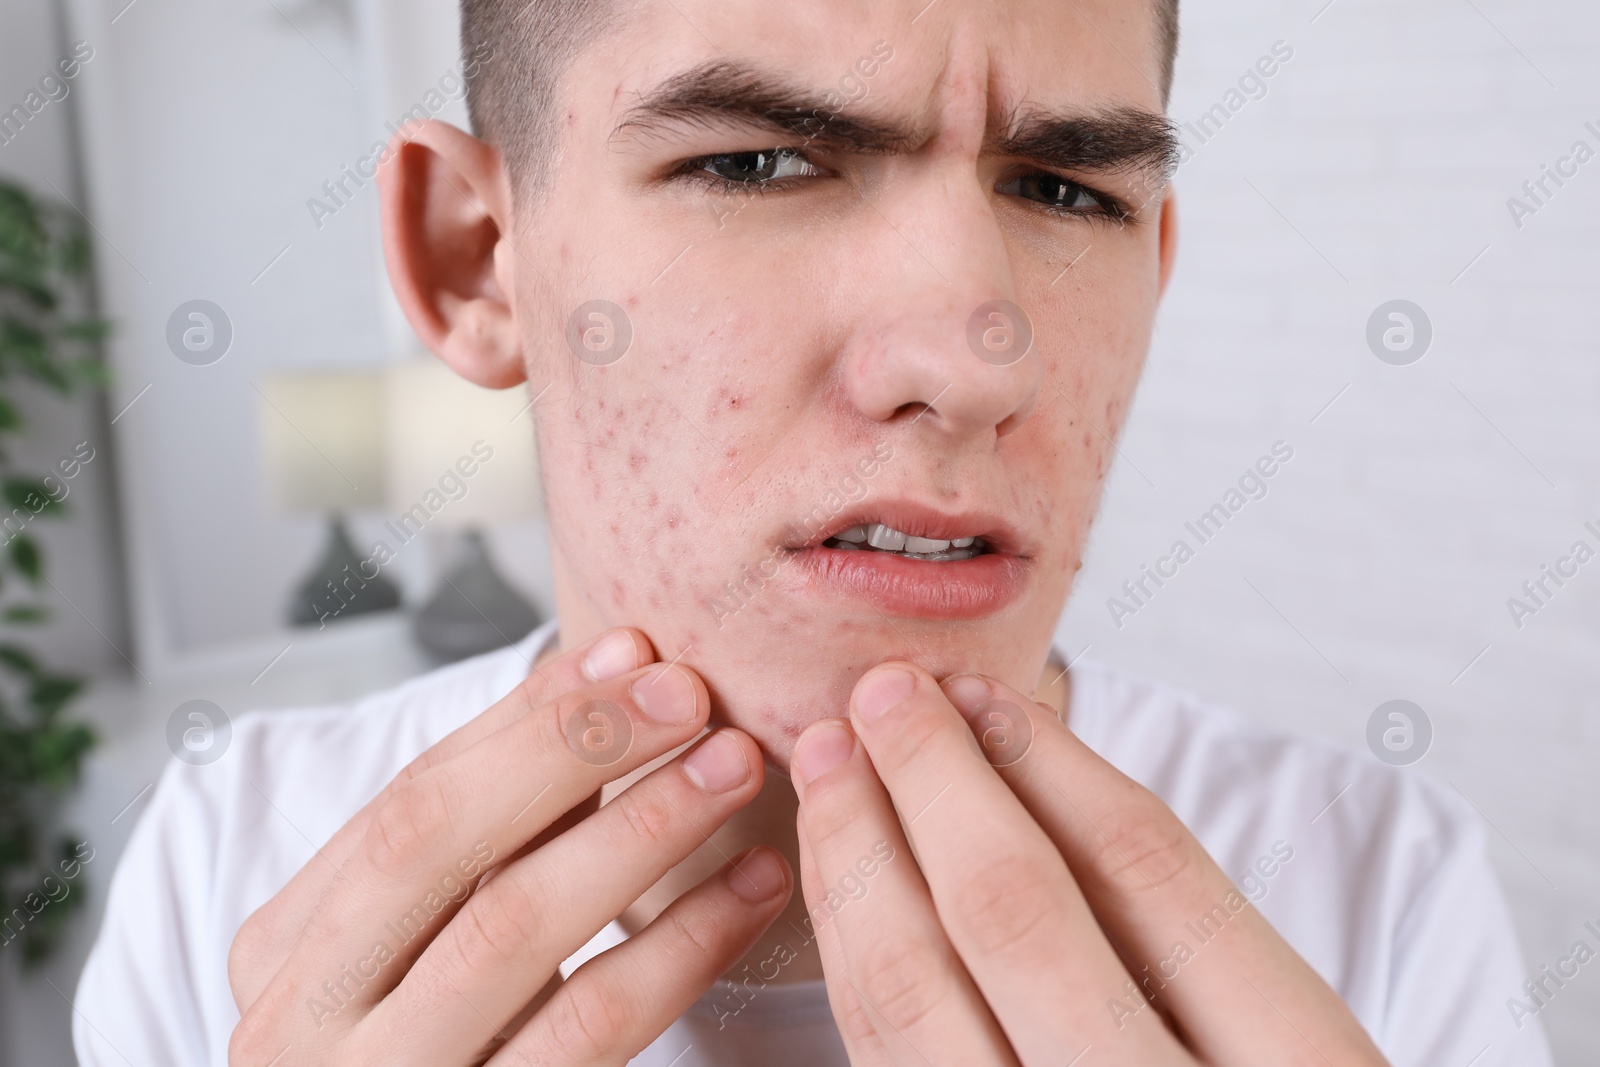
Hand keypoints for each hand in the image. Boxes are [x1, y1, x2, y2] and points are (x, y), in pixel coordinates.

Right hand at [227, 628, 791, 1065]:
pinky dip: (682, 945)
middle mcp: (305, 1018)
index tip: (630, 655)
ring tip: (734, 767)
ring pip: (512, 927)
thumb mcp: (419, 951)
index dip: (525, 720)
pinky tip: (751, 889)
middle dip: (570, 749)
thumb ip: (491, 837)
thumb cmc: (423, 1057)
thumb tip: (607, 681)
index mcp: (285, 952)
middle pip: (433, 841)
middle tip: (688, 695)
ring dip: (638, 828)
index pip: (408, 798)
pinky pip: (590, 1028)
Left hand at [789, 662, 1389, 1065]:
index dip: (1047, 761)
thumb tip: (1017, 764)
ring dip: (855, 862)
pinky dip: (849, 966)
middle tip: (877, 695)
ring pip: (912, 1000)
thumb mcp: (1284, 1042)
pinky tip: (837, 894)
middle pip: (1012, 915)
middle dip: (927, 783)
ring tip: (828, 767)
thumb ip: (1175, 933)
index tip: (981, 692)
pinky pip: (882, 1063)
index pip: (1150, 872)